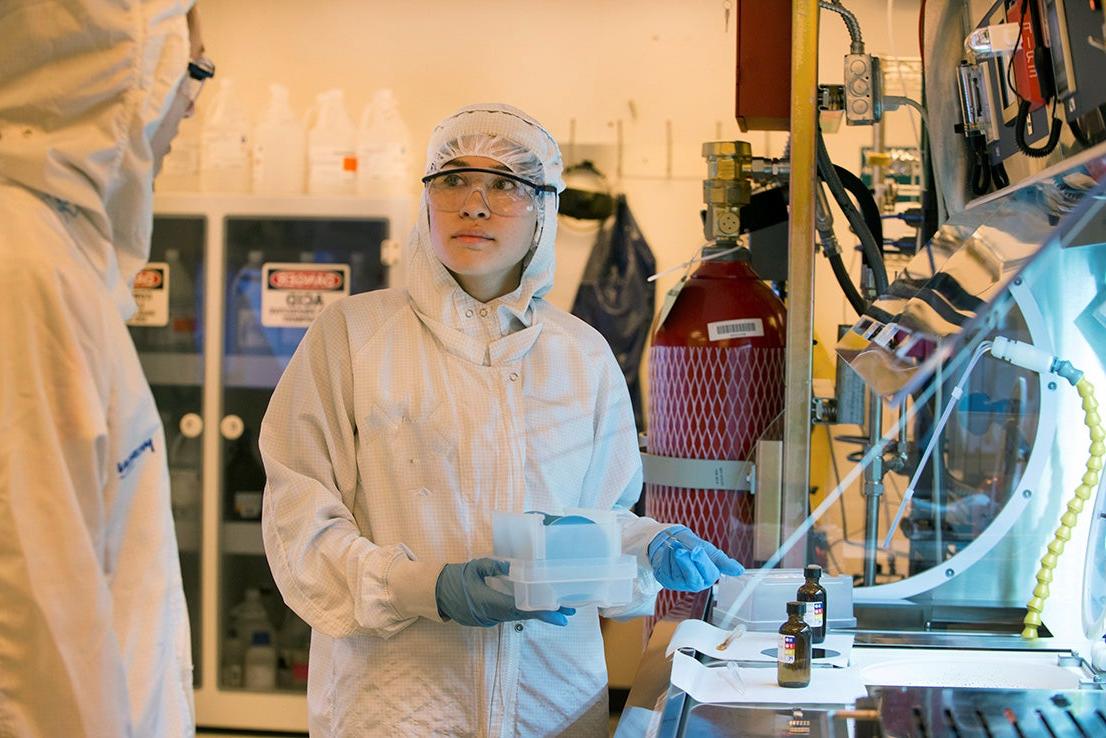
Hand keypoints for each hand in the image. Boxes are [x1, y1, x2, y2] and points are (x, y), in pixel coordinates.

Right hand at [435, 558, 575, 626]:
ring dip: (537, 612)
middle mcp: (493, 615)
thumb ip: (494, 566)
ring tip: (558, 607)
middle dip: (547, 613)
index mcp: (490, 603)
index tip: (561, 614)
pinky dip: (525, 610)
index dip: (542, 611)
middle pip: (525, 615)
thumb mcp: (474, 567)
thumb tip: (514, 566)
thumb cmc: (454, 578)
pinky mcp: (487, 618)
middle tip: (569, 611)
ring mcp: (490, 619)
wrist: (434, 594)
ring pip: (518, 616)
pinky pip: (510, 615)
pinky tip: (535, 605)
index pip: (522, 609)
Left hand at [648, 526, 744, 591]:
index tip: (697, 549)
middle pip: (693, 578)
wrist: (673, 541)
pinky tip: (669, 552)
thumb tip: (740, 571)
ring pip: (678, 572)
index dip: (702, 562)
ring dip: (674, 555)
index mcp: (709, 575)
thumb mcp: (709, 551)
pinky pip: (665, 570)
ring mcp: (681, 583)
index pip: (709, 573)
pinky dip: (666, 557)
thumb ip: (723, 562)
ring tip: (676, 546)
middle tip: (681, 549)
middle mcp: (696, 583)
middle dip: (686, 562)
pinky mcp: (667, 581)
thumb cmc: (693, 547)